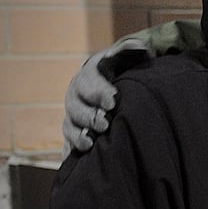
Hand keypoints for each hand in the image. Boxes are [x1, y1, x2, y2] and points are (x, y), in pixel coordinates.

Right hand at [62, 38, 148, 155]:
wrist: (111, 85)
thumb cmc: (120, 71)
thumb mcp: (124, 58)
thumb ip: (130, 51)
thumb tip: (140, 47)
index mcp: (88, 77)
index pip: (90, 83)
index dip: (99, 92)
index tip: (113, 101)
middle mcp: (76, 97)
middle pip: (76, 107)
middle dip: (89, 116)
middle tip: (104, 124)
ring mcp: (73, 116)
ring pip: (70, 126)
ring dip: (78, 135)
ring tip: (90, 143)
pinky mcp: (74, 133)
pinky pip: (68, 143)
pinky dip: (70, 151)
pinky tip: (74, 161)